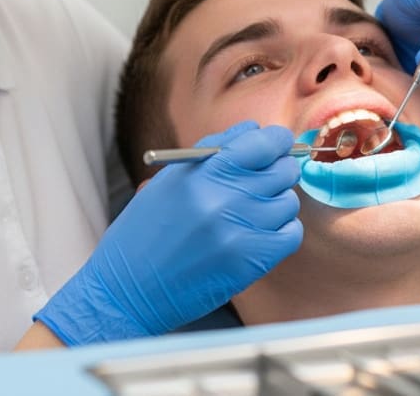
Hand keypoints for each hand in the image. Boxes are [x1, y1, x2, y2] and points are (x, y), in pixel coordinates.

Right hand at [34, 122, 301, 344]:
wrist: (128, 289)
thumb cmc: (145, 231)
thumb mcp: (169, 180)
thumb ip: (213, 150)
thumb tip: (254, 130)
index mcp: (200, 174)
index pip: (260, 142)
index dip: (275, 140)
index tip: (278, 143)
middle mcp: (223, 200)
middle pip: (282, 170)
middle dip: (279, 169)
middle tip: (266, 177)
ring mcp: (240, 232)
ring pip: (288, 202)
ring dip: (276, 203)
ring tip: (253, 211)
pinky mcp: (251, 262)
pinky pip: (291, 234)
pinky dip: (282, 230)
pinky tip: (261, 232)